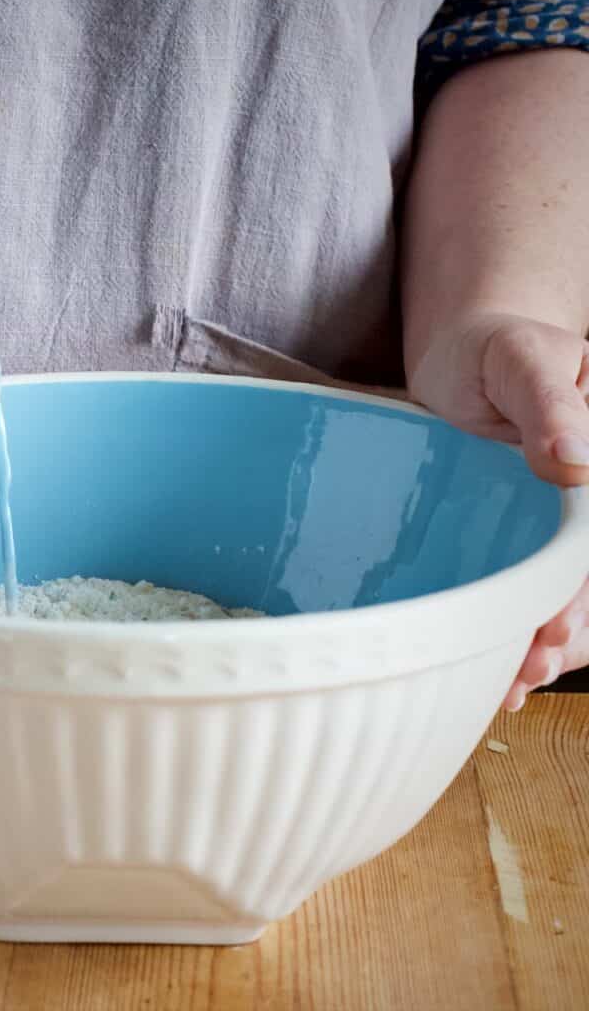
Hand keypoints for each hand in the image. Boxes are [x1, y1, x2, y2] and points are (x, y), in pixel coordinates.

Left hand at [407, 311, 588, 709]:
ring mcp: (566, 527)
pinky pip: (540, 591)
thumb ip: (549, 401)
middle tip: (529, 665)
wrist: (458, 361)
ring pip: (576, 595)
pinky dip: (524, 631)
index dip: (585, 588)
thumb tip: (574, 459)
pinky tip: (504, 671)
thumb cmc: (492, 351)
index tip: (555, 627)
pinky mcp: (530, 541)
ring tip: (513, 684)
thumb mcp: (521, 357)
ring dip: (553, 645)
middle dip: (571, 628)